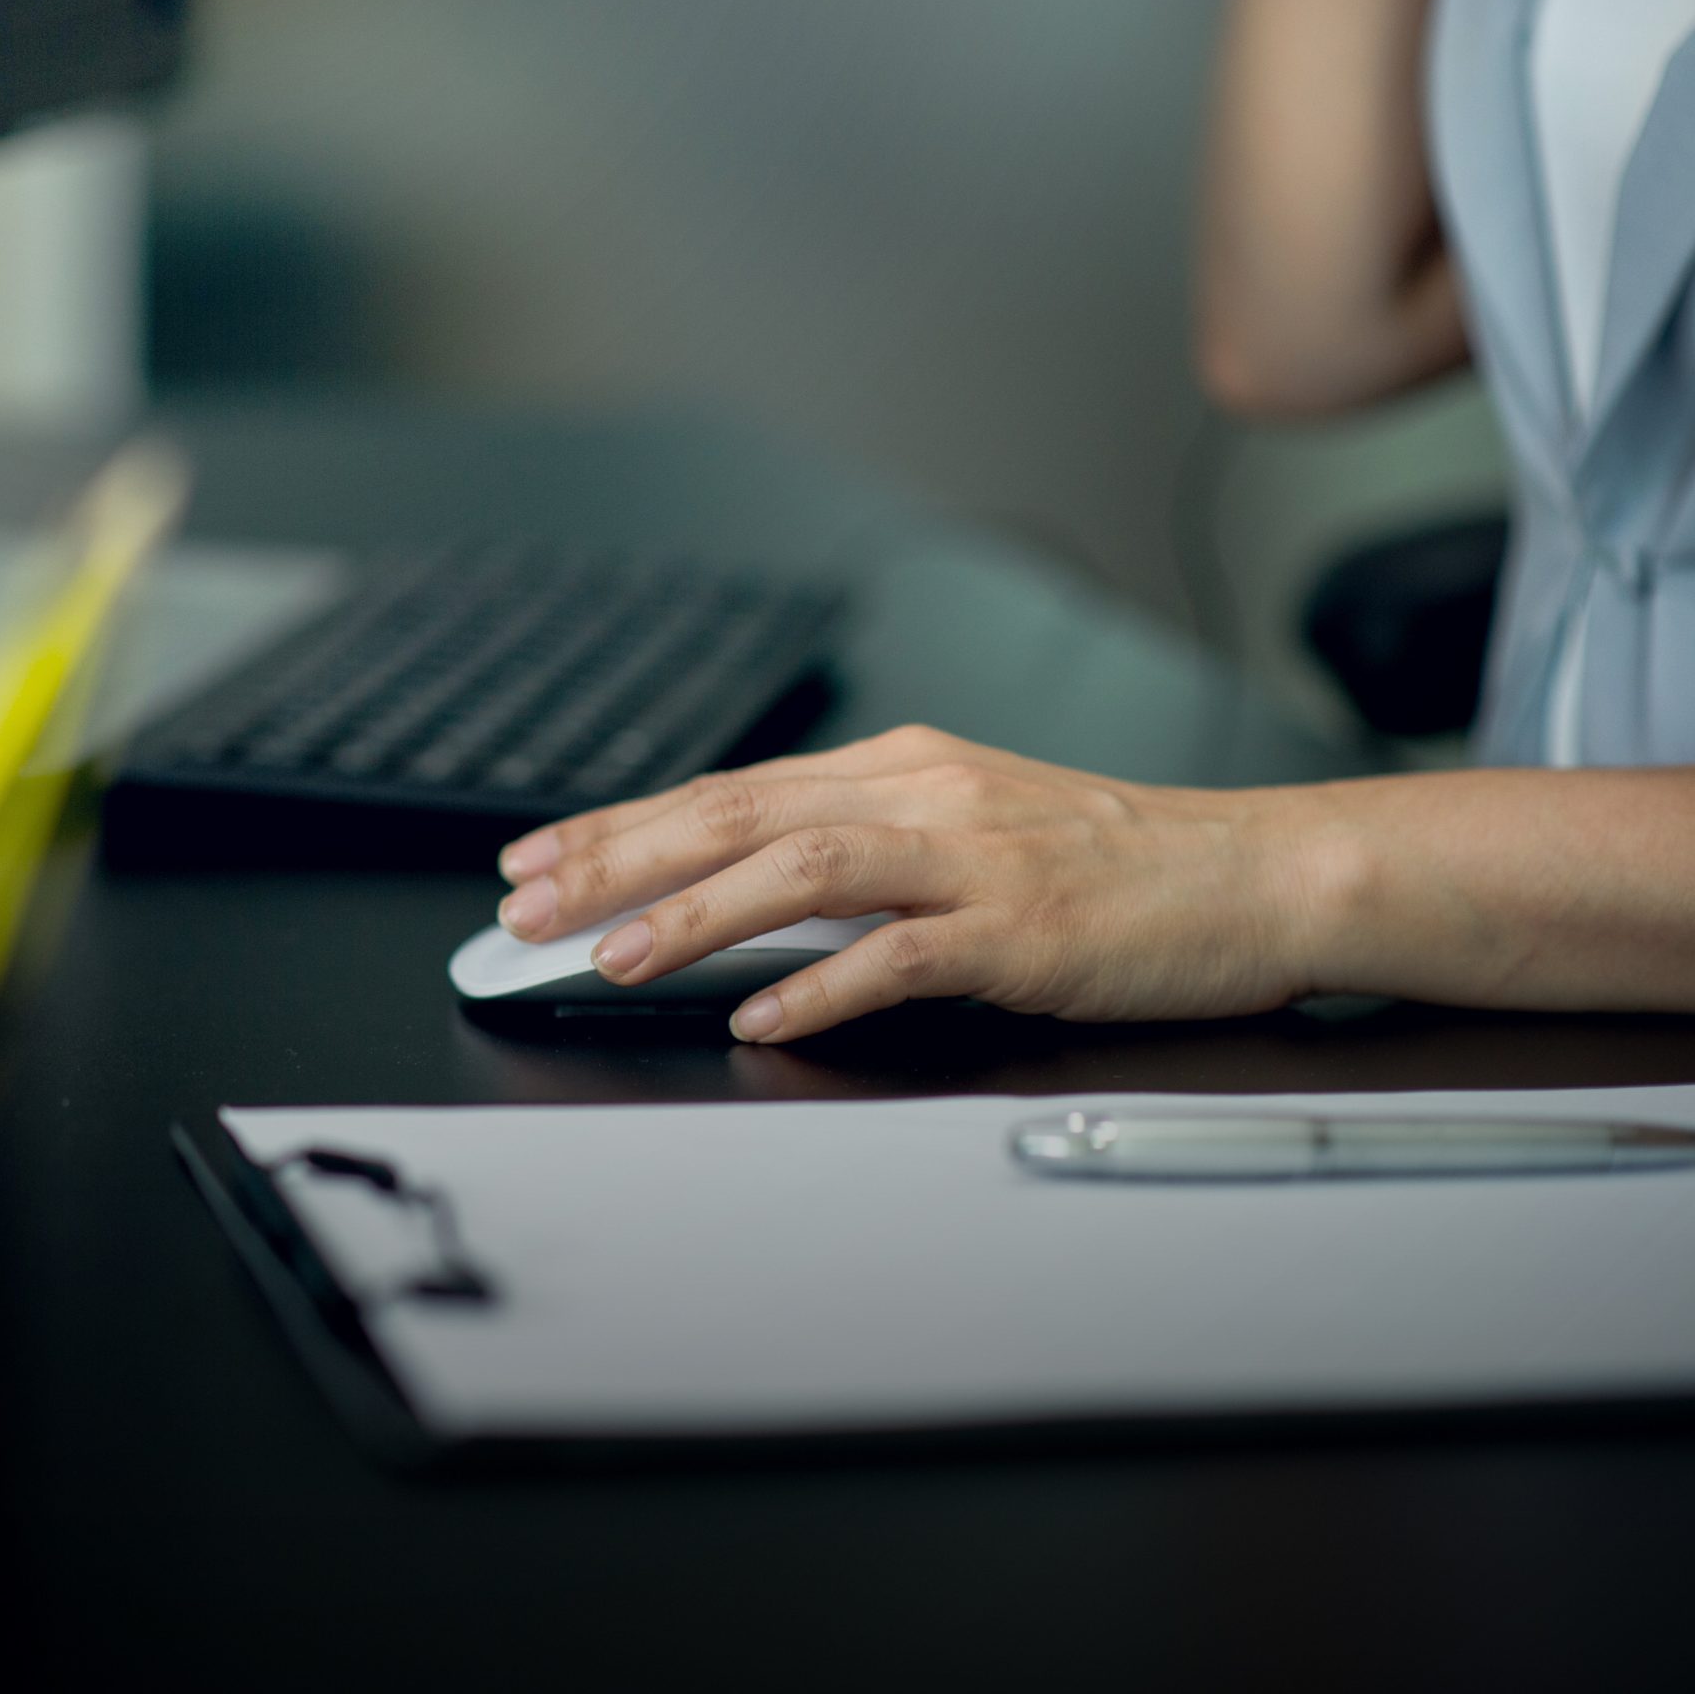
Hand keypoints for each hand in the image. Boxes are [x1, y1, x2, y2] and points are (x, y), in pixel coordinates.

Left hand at [493, 725, 1323, 1041]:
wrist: (1257, 877)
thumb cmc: (1113, 865)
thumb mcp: (967, 833)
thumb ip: (859, 858)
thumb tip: (740, 911)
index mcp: (901, 769)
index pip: (728, 790)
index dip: (620, 824)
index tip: (538, 859)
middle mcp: (924, 796)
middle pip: (739, 816)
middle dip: (619, 861)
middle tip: (527, 906)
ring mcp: (973, 859)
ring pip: (803, 870)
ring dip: (697, 917)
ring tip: (615, 958)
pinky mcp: (1023, 930)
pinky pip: (902, 956)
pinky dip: (823, 987)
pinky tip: (762, 1017)